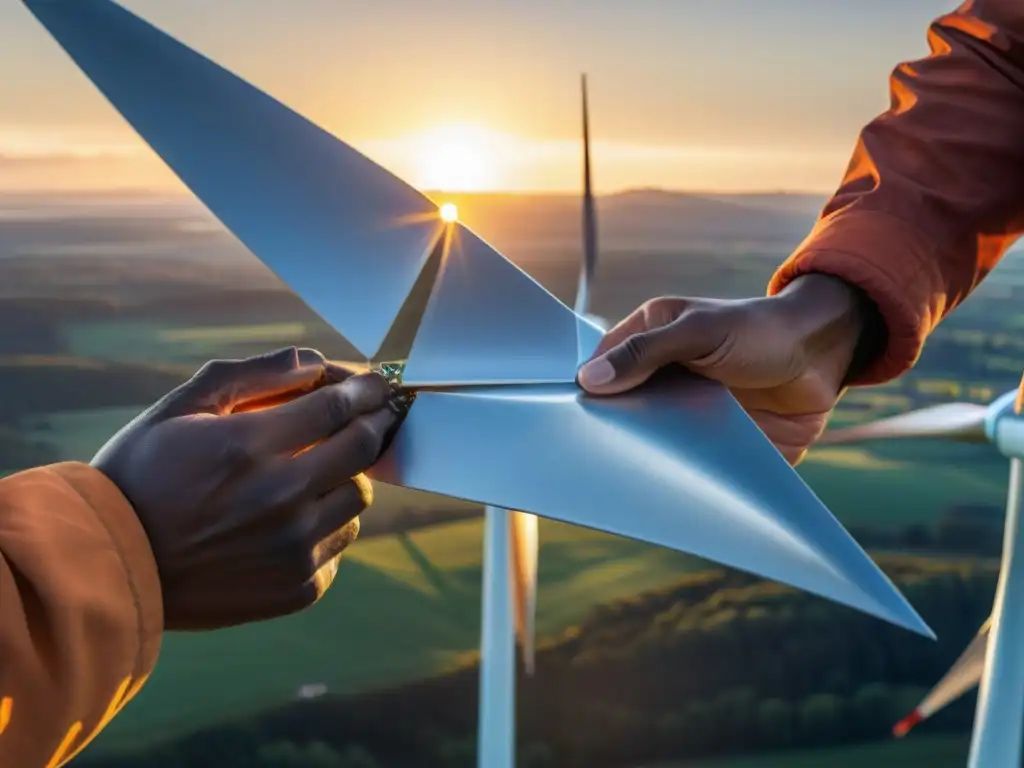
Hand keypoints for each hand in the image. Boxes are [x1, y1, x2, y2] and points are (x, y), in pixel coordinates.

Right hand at [91, 346, 397, 629]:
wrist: (110, 567)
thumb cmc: (142, 475)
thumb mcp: (181, 408)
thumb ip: (252, 376)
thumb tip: (314, 362)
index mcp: (249, 446)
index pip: (338, 406)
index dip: (365, 389)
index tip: (377, 384)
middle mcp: (280, 497)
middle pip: (362, 448)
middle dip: (374, 422)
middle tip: (374, 414)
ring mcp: (292, 547)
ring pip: (358, 497)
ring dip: (347, 476)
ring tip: (317, 471)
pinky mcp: (297, 588)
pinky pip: (340, 544)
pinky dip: (327, 525)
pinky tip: (293, 519)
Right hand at [576, 275, 873, 464]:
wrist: (825, 357)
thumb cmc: (760, 329)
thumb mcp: (700, 331)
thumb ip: (646, 352)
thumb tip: (587, 380)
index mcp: (648, 343)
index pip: (598, 371)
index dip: (580, 393)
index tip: (561, 419)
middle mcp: (659, 382)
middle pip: (616, 413)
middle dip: (603, 433)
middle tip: (582, 459)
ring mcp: (682, 415)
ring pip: (645, 444)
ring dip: (637, 460)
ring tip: (616, 484)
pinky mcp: (708, 446)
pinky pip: (682, 467)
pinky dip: (673, 479)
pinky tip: (660, 494)